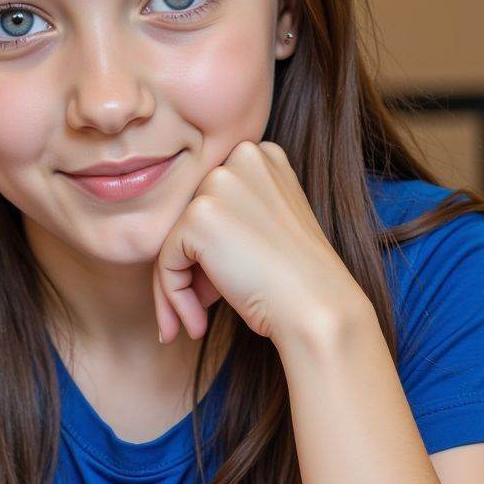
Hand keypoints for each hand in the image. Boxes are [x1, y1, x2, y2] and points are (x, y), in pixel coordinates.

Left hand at [152, 139, 363, 345]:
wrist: (318, 307)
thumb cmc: (297, 280)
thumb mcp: (266, 231)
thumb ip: (228, 222)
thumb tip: (181, 249)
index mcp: (262, 157)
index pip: (213, 202)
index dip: (212, 248)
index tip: (221, 286)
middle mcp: (241, 158)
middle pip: (190, 220)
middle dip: (193, 268)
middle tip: (205, 308)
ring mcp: (219, 183)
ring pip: (172, 241)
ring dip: (178, 289)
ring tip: (195, 322)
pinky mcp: (199, 215)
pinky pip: (166, 263)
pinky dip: (174, 298)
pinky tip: (198, 325)